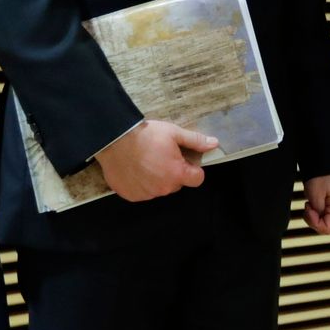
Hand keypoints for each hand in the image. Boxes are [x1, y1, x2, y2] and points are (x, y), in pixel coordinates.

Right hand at [94, 120, 217, 201]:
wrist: (115, 140)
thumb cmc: (145, 136)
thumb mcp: (174, 133)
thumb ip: (195, 141)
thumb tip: (213, 143)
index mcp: (177, 174)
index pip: (197, 179)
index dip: (194, 170)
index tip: (186, 161)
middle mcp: (163, 188)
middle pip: (176, 183)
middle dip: (173, 172)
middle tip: (162, 156)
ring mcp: (146, 194)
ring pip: (159, 188)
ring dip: (156, 178)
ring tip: (146, 161)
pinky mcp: (131, 195)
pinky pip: (142, 192)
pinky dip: (140, 183)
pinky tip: (135, 168)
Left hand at [303, 175, 329, 234]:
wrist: (325, 160)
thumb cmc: (321, 175)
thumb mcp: (315, 196)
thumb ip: (317, 214)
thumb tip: (317, 222)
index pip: (327, 229)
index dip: (314, 223)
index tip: (309, 209)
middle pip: (326, 226)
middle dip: (313, 219)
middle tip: (308, 204)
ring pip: (325, 220)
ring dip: (314, 214)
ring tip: (311, 200)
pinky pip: (325, 213)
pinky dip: (317, 210)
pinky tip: (314, 200)